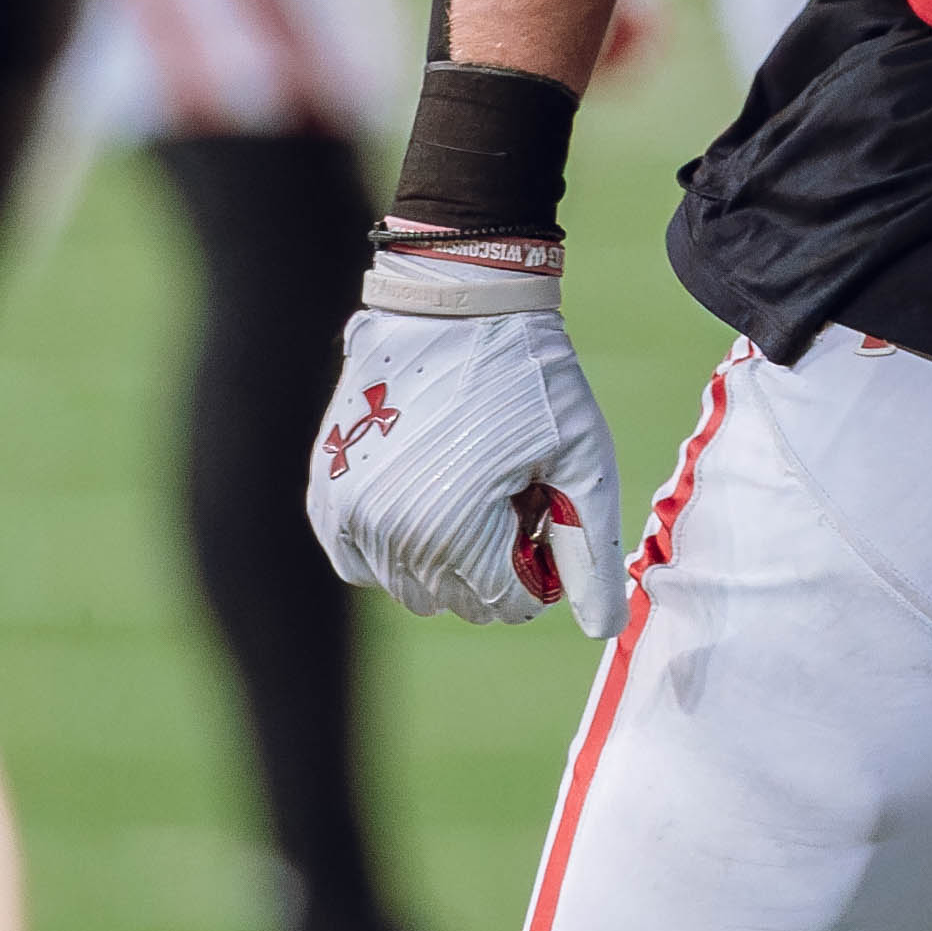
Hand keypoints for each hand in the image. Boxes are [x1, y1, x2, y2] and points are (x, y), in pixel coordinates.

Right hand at [305, 236, 628, 636]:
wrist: (458, 304)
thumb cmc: (532, 379)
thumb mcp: (584, 460)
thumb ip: (592, 551)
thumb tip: (607, 626)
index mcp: (455, 529)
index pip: (506, 604)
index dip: (538, 564)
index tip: (544, 510)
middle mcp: (389, 532)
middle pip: (457, 600)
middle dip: (493, 561)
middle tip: (511, 493)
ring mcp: (347, 515)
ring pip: (409, 586)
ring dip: (445, 555)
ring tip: (471, 484)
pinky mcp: (324, 496)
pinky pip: (359, 561)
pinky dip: (395, 544)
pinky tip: (426, 494)